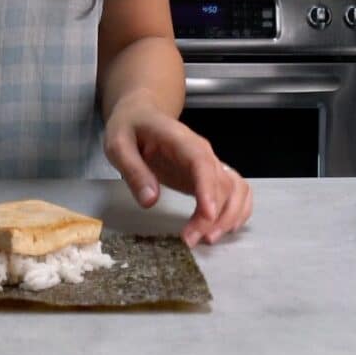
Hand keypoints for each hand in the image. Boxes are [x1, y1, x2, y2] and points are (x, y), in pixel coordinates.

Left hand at [104, 94, 252, 247]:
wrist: (142, 114)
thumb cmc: (129, 128)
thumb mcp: (118, 145)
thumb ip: (133, 171)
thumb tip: (150, 201)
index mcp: (180, 140)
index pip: (202, 163)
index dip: (208, 190)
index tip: (207, 215)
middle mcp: (203, 152)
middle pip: (221, 184)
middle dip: (212, 216)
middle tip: (191, 240)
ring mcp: (210, 164)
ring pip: (235, 190)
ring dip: (228, 217)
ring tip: (206, 239)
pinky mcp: (210, 176)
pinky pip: (236, 192)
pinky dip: (237, 211)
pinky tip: (224, 229)